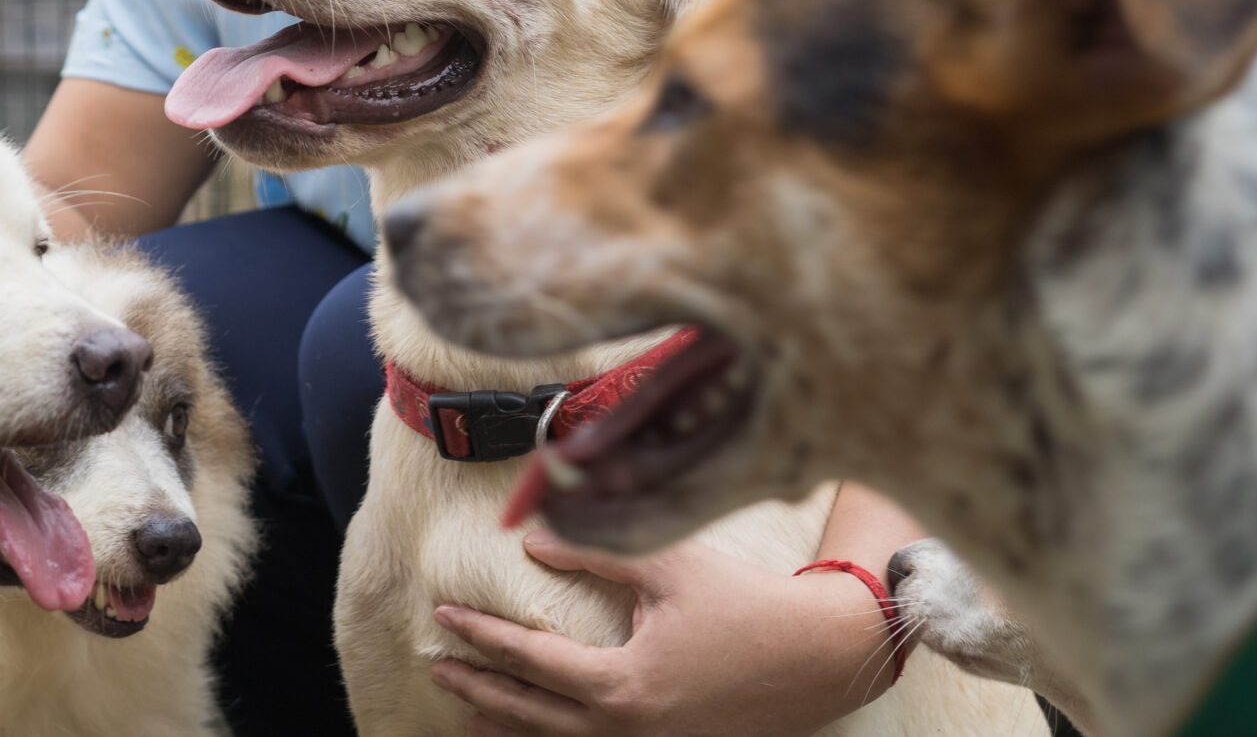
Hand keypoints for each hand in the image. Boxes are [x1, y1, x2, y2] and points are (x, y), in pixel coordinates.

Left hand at [426, 530, 902, 736]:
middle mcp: (628, 731)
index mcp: (622, 685)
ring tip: (468, 714)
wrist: (819, 657)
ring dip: (509, 729)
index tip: (444, 617)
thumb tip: (531, 539)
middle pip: (530, 716)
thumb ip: (593, 552)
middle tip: (437, 667)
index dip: (481, 638)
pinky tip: (536, 732)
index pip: (529, 661)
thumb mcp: (666, 567)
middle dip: (478, 690)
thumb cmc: (744, 604)